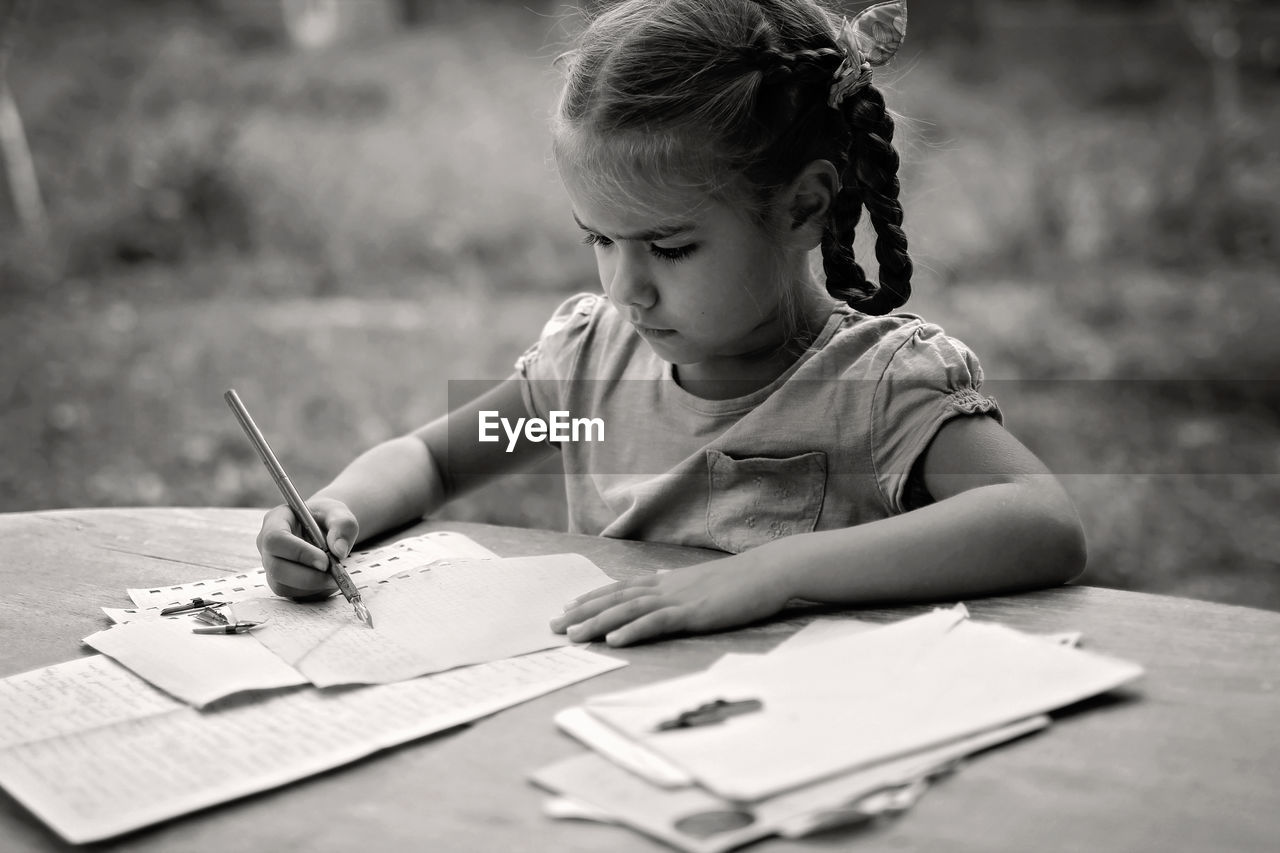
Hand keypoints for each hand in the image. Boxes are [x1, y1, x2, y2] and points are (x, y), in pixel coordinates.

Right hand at [256, 498, 358, 599]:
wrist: (325, 529)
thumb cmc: (327, 518)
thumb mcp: (339, 513)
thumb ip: (343, 526)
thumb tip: (339, 551)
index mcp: (275, 521)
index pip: (276, 539)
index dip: (299, 553)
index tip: (325, 560)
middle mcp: (267, 546)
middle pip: (276, 567)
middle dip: (308, 576)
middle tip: (334, 574)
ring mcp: (271, 566)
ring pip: (283, 586)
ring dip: (314, 585)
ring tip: (334, 575)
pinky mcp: (280, 582)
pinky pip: (293, 595)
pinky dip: (315, 592)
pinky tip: (327, 579)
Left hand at [550, 554, 790, 646]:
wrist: (770, 571)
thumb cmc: (741, 580)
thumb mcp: (703, 583)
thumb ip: (679, 588)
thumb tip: (661, 586)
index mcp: (667, 581)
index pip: (620, 589)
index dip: (592, 598)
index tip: (568, 607)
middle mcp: (666, 586)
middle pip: (615, 599)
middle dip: (582, 612)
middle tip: (553, 626)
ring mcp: (678, 598)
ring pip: (628, 610)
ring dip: (597, 623)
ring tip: (572, 635)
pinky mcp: (693, 612)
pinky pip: (656, 622)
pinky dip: (632, 631)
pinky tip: (614, 640)